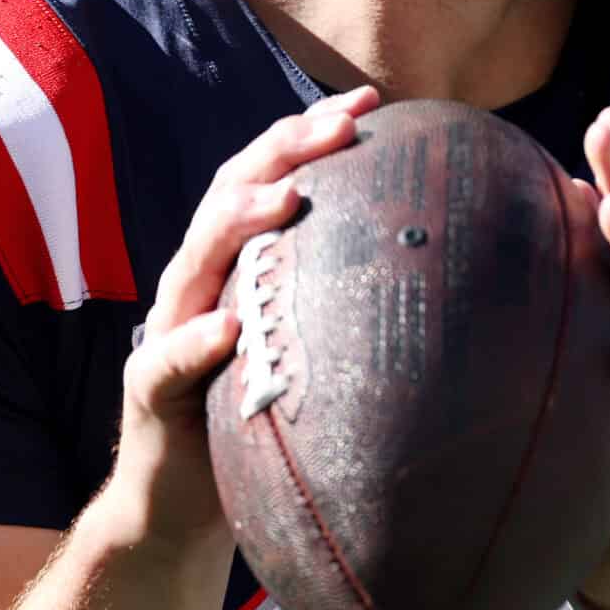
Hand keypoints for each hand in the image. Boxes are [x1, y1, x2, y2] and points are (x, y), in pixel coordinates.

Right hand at [100, 87, 382, 561]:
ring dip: (238, 222)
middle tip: (339, 126)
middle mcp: (200, 283)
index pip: (271, 178)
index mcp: (239, 264)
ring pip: (195, 260)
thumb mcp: (317, 351)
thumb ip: (358, 308)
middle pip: (230, 194)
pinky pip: (168, 361)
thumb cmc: (266, 421)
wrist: (181, 507)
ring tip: (287, 198)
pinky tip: (227, 326)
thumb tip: (459, 273)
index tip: (369, 101)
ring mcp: (170, 331)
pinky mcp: (150, 391)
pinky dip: (194, 340)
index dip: (310, 133)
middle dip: (282, 151)